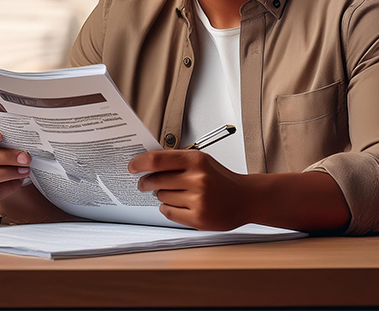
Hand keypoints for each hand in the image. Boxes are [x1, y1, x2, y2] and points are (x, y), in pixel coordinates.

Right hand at [0, 128, 30, 202]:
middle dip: (7, 157)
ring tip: (25, 170)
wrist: (6, 171)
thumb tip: (24, 137)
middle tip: (26, 158)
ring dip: (10, 173)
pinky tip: (18, 181)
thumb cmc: (5, 150)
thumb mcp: (5, 141)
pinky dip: (8, 186)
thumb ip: (8, 137)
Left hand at [129, 150, 248, 230]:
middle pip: (155, 180)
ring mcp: (198, 200)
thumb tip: (148, 164)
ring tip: (174, 193)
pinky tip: (177, 204)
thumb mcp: (201, 161)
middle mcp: (197, 179)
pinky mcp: (198, 218)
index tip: (132, 167)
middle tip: (144, 183)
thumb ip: (177, 161)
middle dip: (146, 182)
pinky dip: (168, 208)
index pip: (157, 160)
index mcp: (196, 160)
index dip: (140, 163)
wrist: (246, 198)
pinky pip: (168, 212)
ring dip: (161, 195)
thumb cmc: (221, 179)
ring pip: (161, 197)